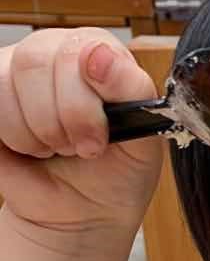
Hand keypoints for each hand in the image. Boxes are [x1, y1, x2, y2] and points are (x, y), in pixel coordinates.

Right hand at [0, 28, 161, 238]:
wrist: (82, 212)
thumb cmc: (116, 174)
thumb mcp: (144, 141)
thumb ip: (133, 90)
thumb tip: (99, 54)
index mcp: (99, 51)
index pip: (81, 48)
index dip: (84, 102)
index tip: (100, 139)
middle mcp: (54, 50)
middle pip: (36, 60)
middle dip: (62, 120)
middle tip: (80, 148)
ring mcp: (16, 69)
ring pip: (7, 83)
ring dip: (37, 133)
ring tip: (56, 148)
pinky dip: (13, 137)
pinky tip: (31, 146)